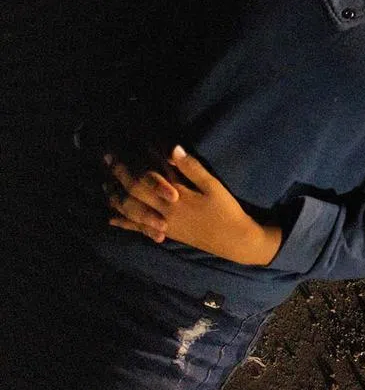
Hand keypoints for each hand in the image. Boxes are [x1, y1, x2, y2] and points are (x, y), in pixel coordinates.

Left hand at [105, 146, 281, 265]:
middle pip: (134, 192)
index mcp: (175, 197)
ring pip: (131, 211)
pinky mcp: (166, 234)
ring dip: (116, 197)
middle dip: (119, 174)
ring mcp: (162, 224)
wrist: (234, 241)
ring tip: (104, 185)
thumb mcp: (214, 187)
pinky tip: (113, 219)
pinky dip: (125, 223)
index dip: (133, 161)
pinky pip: (139, 229)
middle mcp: (163, 212)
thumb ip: (192, 169)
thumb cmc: (227, 211)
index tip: (122, 148)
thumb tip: (172, 149)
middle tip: (107, 159)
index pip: (147, 177)